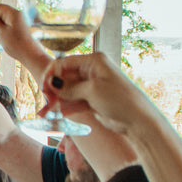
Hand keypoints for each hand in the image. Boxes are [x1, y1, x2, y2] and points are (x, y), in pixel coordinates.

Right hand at [0, 5, 43, 64]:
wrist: (30, 55)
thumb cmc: (16, 43)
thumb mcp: (1, 32)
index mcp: (13, 14)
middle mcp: (17, 16)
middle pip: (0, 15)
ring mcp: (19, 23)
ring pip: (3, 22)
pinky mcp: (20, 30)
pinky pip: (8, 28)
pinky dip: (2, 32)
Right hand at [38, 51, 158, 135]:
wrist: (138, 120)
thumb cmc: (121, 100)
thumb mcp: (92, 91)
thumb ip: (69, 87)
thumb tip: (52, 83)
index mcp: (94, 61)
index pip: (65, 63)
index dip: (52, 74)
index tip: (44, 87)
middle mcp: (92, 72)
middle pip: (65, 78)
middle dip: (54, 90)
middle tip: (47, 102)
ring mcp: (92, 87)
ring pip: (68, 91)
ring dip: (58, 101)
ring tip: (47, 113)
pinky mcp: (93, 100)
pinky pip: (75, 102)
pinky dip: (67, 107)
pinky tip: (60, 114)